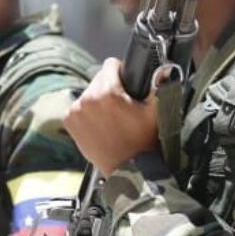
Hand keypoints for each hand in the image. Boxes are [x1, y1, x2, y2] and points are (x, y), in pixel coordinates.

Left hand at [64, 58, 157, 175]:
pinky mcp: (70, 122)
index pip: (111, 64)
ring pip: (89, 92)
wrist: (128, 170)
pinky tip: (101, 124)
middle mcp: (87, 100)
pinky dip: (88, 112)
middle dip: (110, 87)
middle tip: (122, 105)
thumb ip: (159, 86)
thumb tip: (164, 69)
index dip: (122, 72)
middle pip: (99, 78)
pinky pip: (79, 107)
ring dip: (99, 100)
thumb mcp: (156, 112)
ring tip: (112, 117)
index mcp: (107, 93)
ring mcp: (76, 111)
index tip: (128, 85)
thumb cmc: (143, 143)